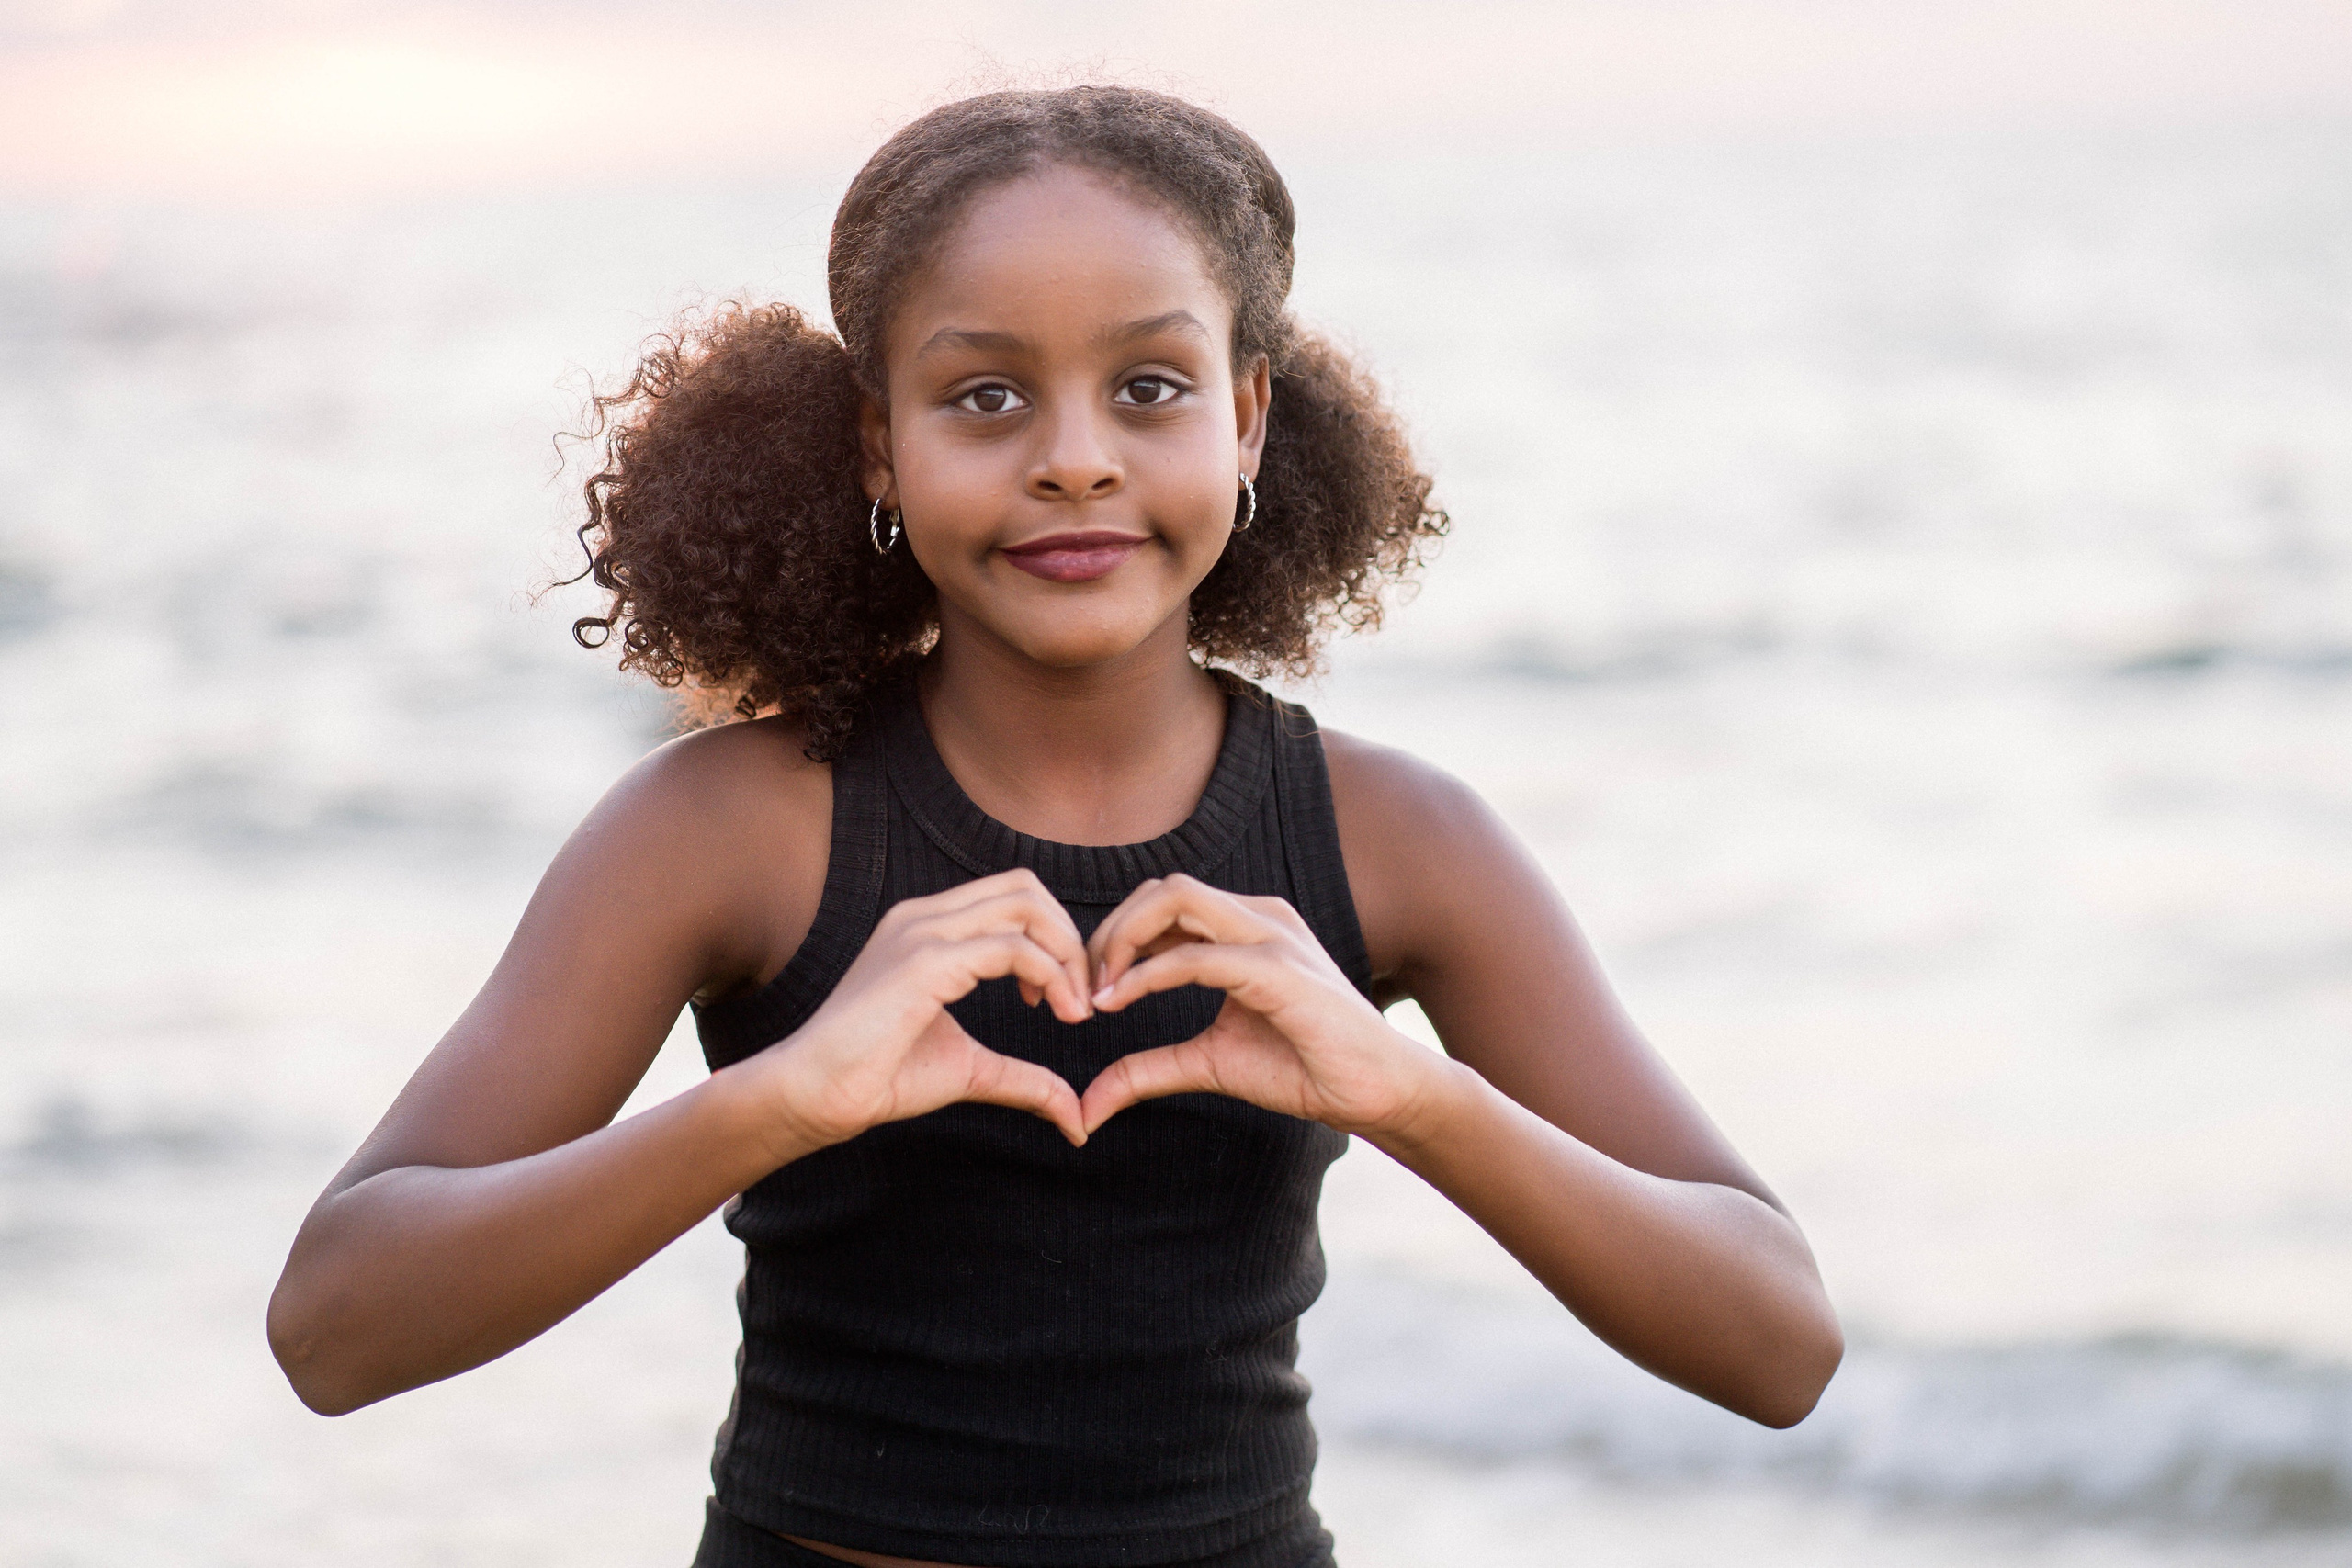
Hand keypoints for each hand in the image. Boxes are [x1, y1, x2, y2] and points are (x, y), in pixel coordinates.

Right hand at [736, 869, 1093, 1155]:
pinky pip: (1012, 947)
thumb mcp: (971, 1069)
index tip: (1060, 998)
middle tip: (1078, 999)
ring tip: (1072, 1009)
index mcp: (928, 926)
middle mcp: (924, 916)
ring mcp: (922, 932)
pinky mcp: (925, 962)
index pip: (1013, 895)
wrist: (817, 1095)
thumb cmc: (882, 1077)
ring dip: (1066, 954)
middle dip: (1069, 938)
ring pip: (1025, 905)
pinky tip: (1055, 1013)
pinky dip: (1051, 975)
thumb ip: (1025, 1080)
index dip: (1053, 937)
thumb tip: (1077, 1121)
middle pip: (1026, 887)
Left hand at [1080, 874, 1446, 1137]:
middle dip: (1110, 931)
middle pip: (1161, 889)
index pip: (1163, 902)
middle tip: (1082, 987)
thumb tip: (1087, 1105)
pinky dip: (1148, 974)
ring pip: (1175, 899)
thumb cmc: (1302, 1068)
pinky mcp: (1279, 970)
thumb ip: (1147, 1070)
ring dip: (1122, 940)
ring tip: (1098, 993)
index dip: (1115, 937)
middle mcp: (1258, 917)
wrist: (1373, 1092)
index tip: (1086, 991)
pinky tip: (1118, 1002)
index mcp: (1245, 927)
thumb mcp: (1207, 1064)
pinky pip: (1198, 955)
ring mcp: (1271, 936)